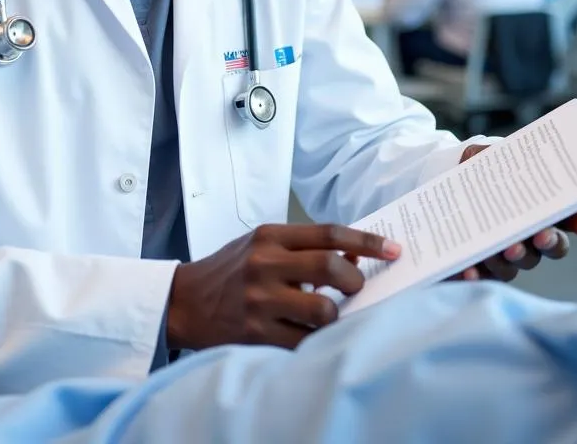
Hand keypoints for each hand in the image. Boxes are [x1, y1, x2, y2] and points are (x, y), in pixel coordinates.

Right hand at [166, 224, 399, 351]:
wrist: (183, 301)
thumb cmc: (231, 271)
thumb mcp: (262, 247)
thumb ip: (303, 248)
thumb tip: (355, 255)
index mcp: (269, 236)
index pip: (329, 233)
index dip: (367, 241)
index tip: (393, 248)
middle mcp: (264, 264)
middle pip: (331, 268)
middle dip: (355, 280)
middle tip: (357, 287)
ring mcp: (260, 300)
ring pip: (323, 310)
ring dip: (336, 315)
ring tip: (327, 314)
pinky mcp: (256, 334)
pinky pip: (304, 342)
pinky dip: (317, 339)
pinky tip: (312, 334)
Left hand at [454, 144, 576, 282]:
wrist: (449, 173)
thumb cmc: (482, 164)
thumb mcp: (494, 154)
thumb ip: (508, 155)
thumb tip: (518, 155)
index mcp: (543, 207)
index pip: (571, 217)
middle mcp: (532, 235)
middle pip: (553, 246)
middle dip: (550, 242)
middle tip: (541, 236)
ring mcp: (509, 251)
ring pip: (522, 263)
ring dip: (516, 258)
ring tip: (506, 249)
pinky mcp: (481, 262)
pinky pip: (484, 274)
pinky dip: (478, 274)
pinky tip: (469, 270)